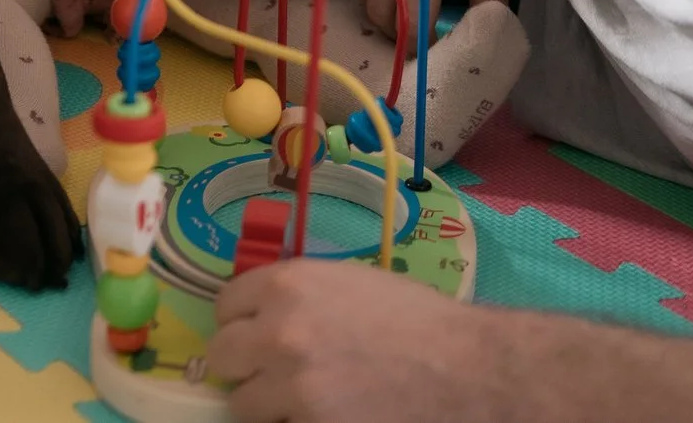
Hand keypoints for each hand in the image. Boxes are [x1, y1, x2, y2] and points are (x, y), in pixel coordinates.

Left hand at [211, 260, 519, 421]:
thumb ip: (300, 297)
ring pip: (242, 405)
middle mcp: (278, 333)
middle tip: (274, 376)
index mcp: (289, 285)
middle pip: (222, 357)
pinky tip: (328, 418)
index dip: (243, 323)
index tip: (257, 337)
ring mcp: (292, 388)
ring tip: (304, 404)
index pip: (226, 305)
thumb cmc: (420, 323)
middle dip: (246, 367)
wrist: (470, 372)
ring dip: (267, 406)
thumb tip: (262, 317)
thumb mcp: (351, 284)